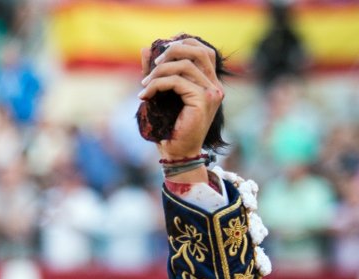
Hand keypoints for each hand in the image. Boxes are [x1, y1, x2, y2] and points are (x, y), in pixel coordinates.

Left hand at [138, 37, 223, 163]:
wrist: (176, 154)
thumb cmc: (169, 129)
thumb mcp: (161, 94)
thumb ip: (156, 72)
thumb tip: (145, 49)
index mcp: (210, 84)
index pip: (204, 51)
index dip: (183, 44)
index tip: (160, 51)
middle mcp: (215, 86)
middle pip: (198, 51)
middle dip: (172, 51)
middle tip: (152, 65)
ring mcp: (211, 93)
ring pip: (184, 66)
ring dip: (158, 72)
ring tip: (144, 85)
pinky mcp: (202, 100)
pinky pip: (176, 81)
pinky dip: (157, 84)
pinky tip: (145, 95)